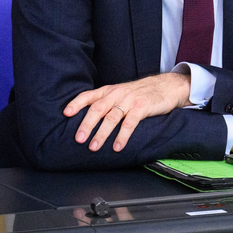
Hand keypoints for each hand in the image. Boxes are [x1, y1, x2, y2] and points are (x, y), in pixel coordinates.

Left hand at [63, 73, 190, 152]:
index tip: (66, 113)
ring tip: (94, 146)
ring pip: (111, 118)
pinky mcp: (142, 107)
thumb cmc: (140, 93)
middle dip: (86, 124)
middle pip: (98, 108)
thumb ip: (106, 102)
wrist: (165, 86)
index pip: (88, 95)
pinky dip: (122, 136)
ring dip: (101, 133)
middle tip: (79, 138)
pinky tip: (117, 146)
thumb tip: (87, 119)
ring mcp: (129, 100)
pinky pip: (129, 124)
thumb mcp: (120, 93)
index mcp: (109, 91)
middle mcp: (116, 94)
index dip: (76, 103)